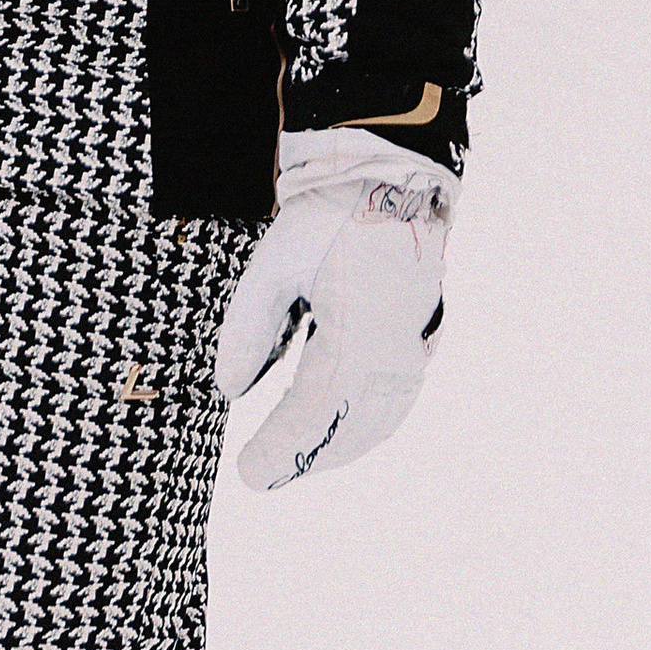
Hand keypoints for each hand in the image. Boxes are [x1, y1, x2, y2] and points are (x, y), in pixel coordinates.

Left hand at [212, 128, 453, 487]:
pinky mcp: (423, 339)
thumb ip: (250, 329)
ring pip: (377, 422)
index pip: (315, 413)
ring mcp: (416, 347)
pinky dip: (362, 425)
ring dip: (335, 447)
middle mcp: (396, 351)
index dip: (281, 449)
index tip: (248, 473)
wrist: (393, 175)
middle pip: (349, 429)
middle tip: (261, 474)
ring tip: (292, 459)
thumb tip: (227, 389)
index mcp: (360, 333)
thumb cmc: (329, 215)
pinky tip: (334, 429)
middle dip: (305, 457)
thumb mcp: (274, 264)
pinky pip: (394, 402)